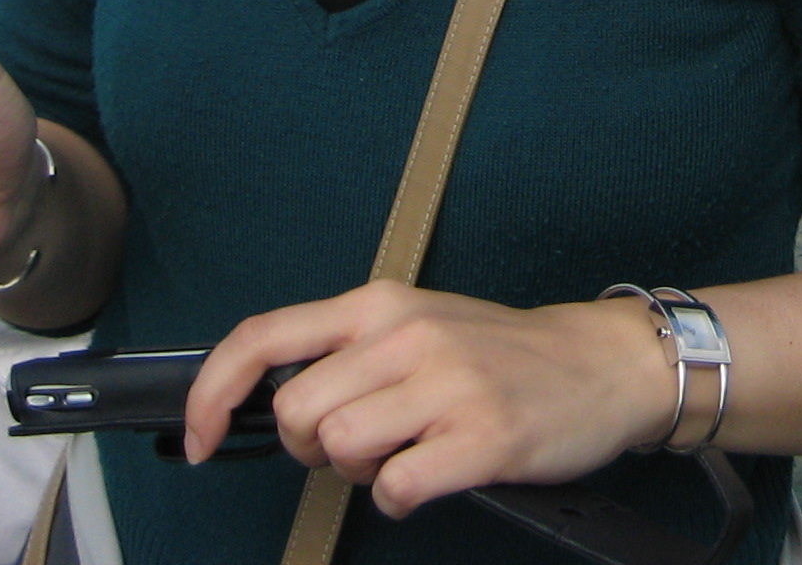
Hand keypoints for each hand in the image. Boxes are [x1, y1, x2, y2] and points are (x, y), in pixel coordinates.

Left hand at [183, 281, 678, 515]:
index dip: (213, 392)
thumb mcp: (418, 324)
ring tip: (408, 452)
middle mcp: (406, 336)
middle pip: (297, 411)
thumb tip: (264, 397)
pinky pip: (395, 488)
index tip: (201, 437)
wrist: (601, 363)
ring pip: (338, 449)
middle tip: (359, 445)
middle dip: (310, 447)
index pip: (263, 338)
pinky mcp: (481, 435)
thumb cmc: (502, 353)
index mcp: (380, 305)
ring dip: (361, 471)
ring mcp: (445, 384)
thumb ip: (347, 350)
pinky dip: (402, 496)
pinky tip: (434, 476)